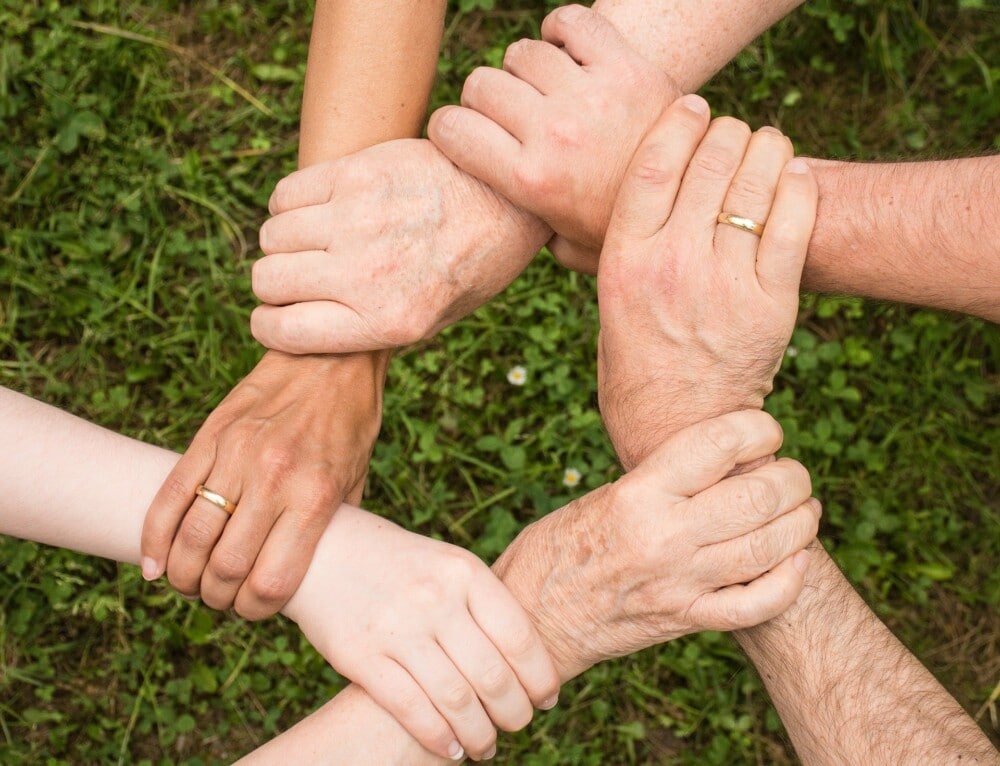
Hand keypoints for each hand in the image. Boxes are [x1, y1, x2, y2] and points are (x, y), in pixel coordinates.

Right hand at [140, 351, 385, 618]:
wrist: (332, 357)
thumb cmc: (350, 424)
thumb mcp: (356, 480)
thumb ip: (331, 527)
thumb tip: (312, 575)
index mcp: (314, 497)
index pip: (271, 581)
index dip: (255, 610)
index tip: (254, 610)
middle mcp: (273, 479)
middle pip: (225, 567)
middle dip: (217, 598)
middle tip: (220, 599)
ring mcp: (236, 455)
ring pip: (191, 537)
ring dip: (183, 574)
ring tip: (190, 583)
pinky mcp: (210, 436)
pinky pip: (170, 496)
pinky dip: (154, 537)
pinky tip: (155, 563)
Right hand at [250, 138, 549, 353]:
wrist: (509, 200)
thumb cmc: (470, 266)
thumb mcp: (433, 320)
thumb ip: (369, 329)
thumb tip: (304, 328)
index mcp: (388, 322)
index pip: (283, 331)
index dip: (270, 326)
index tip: (276, 317)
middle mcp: (368, 274)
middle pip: (268, 280)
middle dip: (275, 284)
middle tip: (300, 276)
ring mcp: (359, 220)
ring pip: (272, 236)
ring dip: (284, 242)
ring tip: (315, 241)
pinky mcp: (357, 173)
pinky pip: (286, 194)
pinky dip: (289, 205)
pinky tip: (319, 209)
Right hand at [282, 505, 559, 761]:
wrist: (323, 549)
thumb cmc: (399, 563)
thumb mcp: (447, 564)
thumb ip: (483, 604)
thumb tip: (529, 661)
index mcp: (464, 571)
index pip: (520, 637)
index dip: (540, 677)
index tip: (547, 699)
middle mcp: (435, 598)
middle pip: (493, 676)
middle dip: (514, 713)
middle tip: (518, 725)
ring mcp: (397, 627)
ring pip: (456, 700)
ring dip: (480, 734)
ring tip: (486, 745)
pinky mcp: (360, 656)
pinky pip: (411, 709)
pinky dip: (438, 738)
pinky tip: (451, 749)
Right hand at [428, 4, 676, 274]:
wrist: (697, 203)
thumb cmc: (623, 229)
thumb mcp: (568, 249)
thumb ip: (527, 233)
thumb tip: (497, 225)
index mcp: (530, 181)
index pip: (451, 129)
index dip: (449, 129)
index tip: (463, 135)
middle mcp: (554, 134)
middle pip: (482, 85)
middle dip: (485, 100)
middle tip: (508, 117)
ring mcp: (591, 96)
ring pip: (522, 53)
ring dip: (525, 69)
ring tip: (544, 91)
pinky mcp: (626, 66)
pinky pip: (572, 22)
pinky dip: (562, 30)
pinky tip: (567, 53)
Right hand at [493, 410, 817, 680]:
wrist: (532, 619)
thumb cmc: (558, 547)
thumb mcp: (603, 497)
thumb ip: (661, 481)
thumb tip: (724, 461)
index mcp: (637, 494)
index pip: (719, 444)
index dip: (759, 428)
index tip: (766, 430)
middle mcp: (663, 536)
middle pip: (758, 495)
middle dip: (792, 478)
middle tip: (793, 474)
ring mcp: (679, 583)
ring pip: (770, 547)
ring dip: (801, 523)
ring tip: (804, 509)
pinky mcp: (686, 620)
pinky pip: (757, 604)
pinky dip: (789, 581)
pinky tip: (796, 561)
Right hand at [596, 96, 817, 468]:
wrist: (679, 431)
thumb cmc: (636, 367)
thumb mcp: (607, 305)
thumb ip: (612, 252)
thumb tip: (611, 201)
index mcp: (624, 261)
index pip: (652, 163)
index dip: (678, 122)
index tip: (693, 105)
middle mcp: (672, 264)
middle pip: (709, 161)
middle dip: (726, 132)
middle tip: (733, 133)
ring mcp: (725, 283)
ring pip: (755, 182)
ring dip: (766, 149)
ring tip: (766, 148)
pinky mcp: (771, 304)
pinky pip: (794, 223)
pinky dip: (798, 187)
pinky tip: (793, 176)